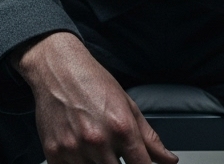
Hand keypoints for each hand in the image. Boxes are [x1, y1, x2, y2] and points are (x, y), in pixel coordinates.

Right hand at [16, 32, 177, 163]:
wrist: (57, 69)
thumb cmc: (93, 83)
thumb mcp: (128, 106)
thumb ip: (150, 138)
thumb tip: (169, 161)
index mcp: (122, 128)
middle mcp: (98, 140)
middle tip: (114, 151)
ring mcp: (74, 149)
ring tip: (95, 146)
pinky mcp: (53, 153)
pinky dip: (77, 163)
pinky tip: (79, 148)